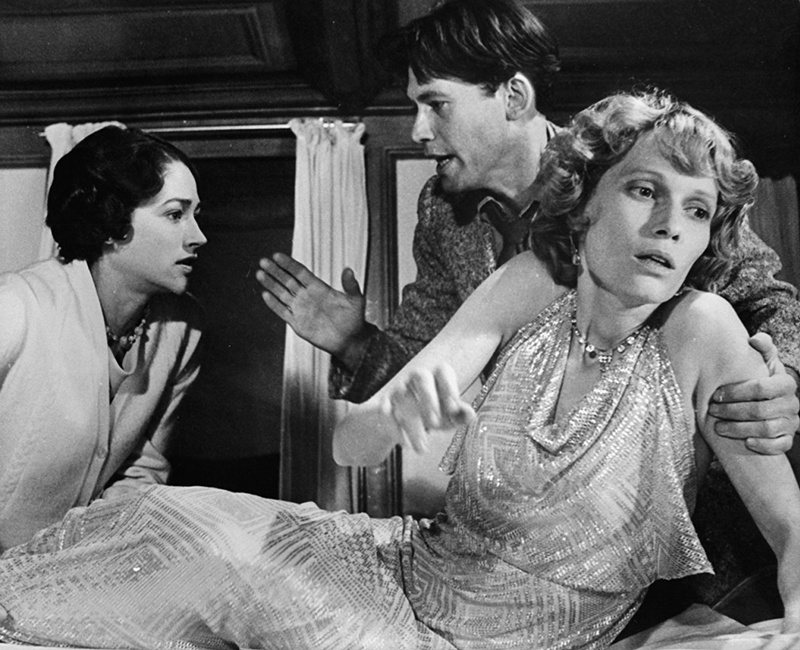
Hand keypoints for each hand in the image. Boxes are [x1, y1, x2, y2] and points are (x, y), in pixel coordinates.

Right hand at [257, 253, 368, 367]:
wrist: (349, 340)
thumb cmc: (354, 319)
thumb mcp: (356, 300)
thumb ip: (351, 286)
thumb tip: (348, 270)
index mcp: (318, 288)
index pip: (300, 272)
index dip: (289, 264)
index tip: (277, 256)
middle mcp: (307, 296)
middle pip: (287, 280)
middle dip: (275, 271)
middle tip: (263, 261)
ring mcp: (301, 309)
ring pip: (282, 294)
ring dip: (271, 284)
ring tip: (260, 274)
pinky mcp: (297, 323)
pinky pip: (283, 312)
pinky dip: (274, 304)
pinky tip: (265, 295)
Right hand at [382, 364, 475, 454]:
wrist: (403, 416)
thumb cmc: (433, 413)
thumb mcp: (449, 415)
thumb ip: (460, 414)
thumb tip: (471, 415)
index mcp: (437, 375)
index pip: (443, 372)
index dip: (449, 387)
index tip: (453, 408)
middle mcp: (417, 377)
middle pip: (422, 379)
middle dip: (429, 399)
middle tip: (435, 423)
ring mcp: (399, 388)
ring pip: (404, 399)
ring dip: (413, 426)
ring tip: (422, 449)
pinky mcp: (384, 403)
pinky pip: (385, 411)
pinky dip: (394, 428)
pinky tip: (404, 443)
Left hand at [709, 333, 799, 453]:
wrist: (772, 404)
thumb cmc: (761, 381)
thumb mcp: (763, 362)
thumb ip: (762, 349)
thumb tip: (755, 338)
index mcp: (785, 382)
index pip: (760, 387)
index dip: (736, 392)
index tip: (715, 394)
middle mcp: (792, 403)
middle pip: (760, 409)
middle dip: (732, 411)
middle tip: (712, 411)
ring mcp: (792, 422)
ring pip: (767, 428)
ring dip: (740, 429)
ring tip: (718, 427)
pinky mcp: (788, 438)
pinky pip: (780, 445)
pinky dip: (763, 445)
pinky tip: (746, 442)